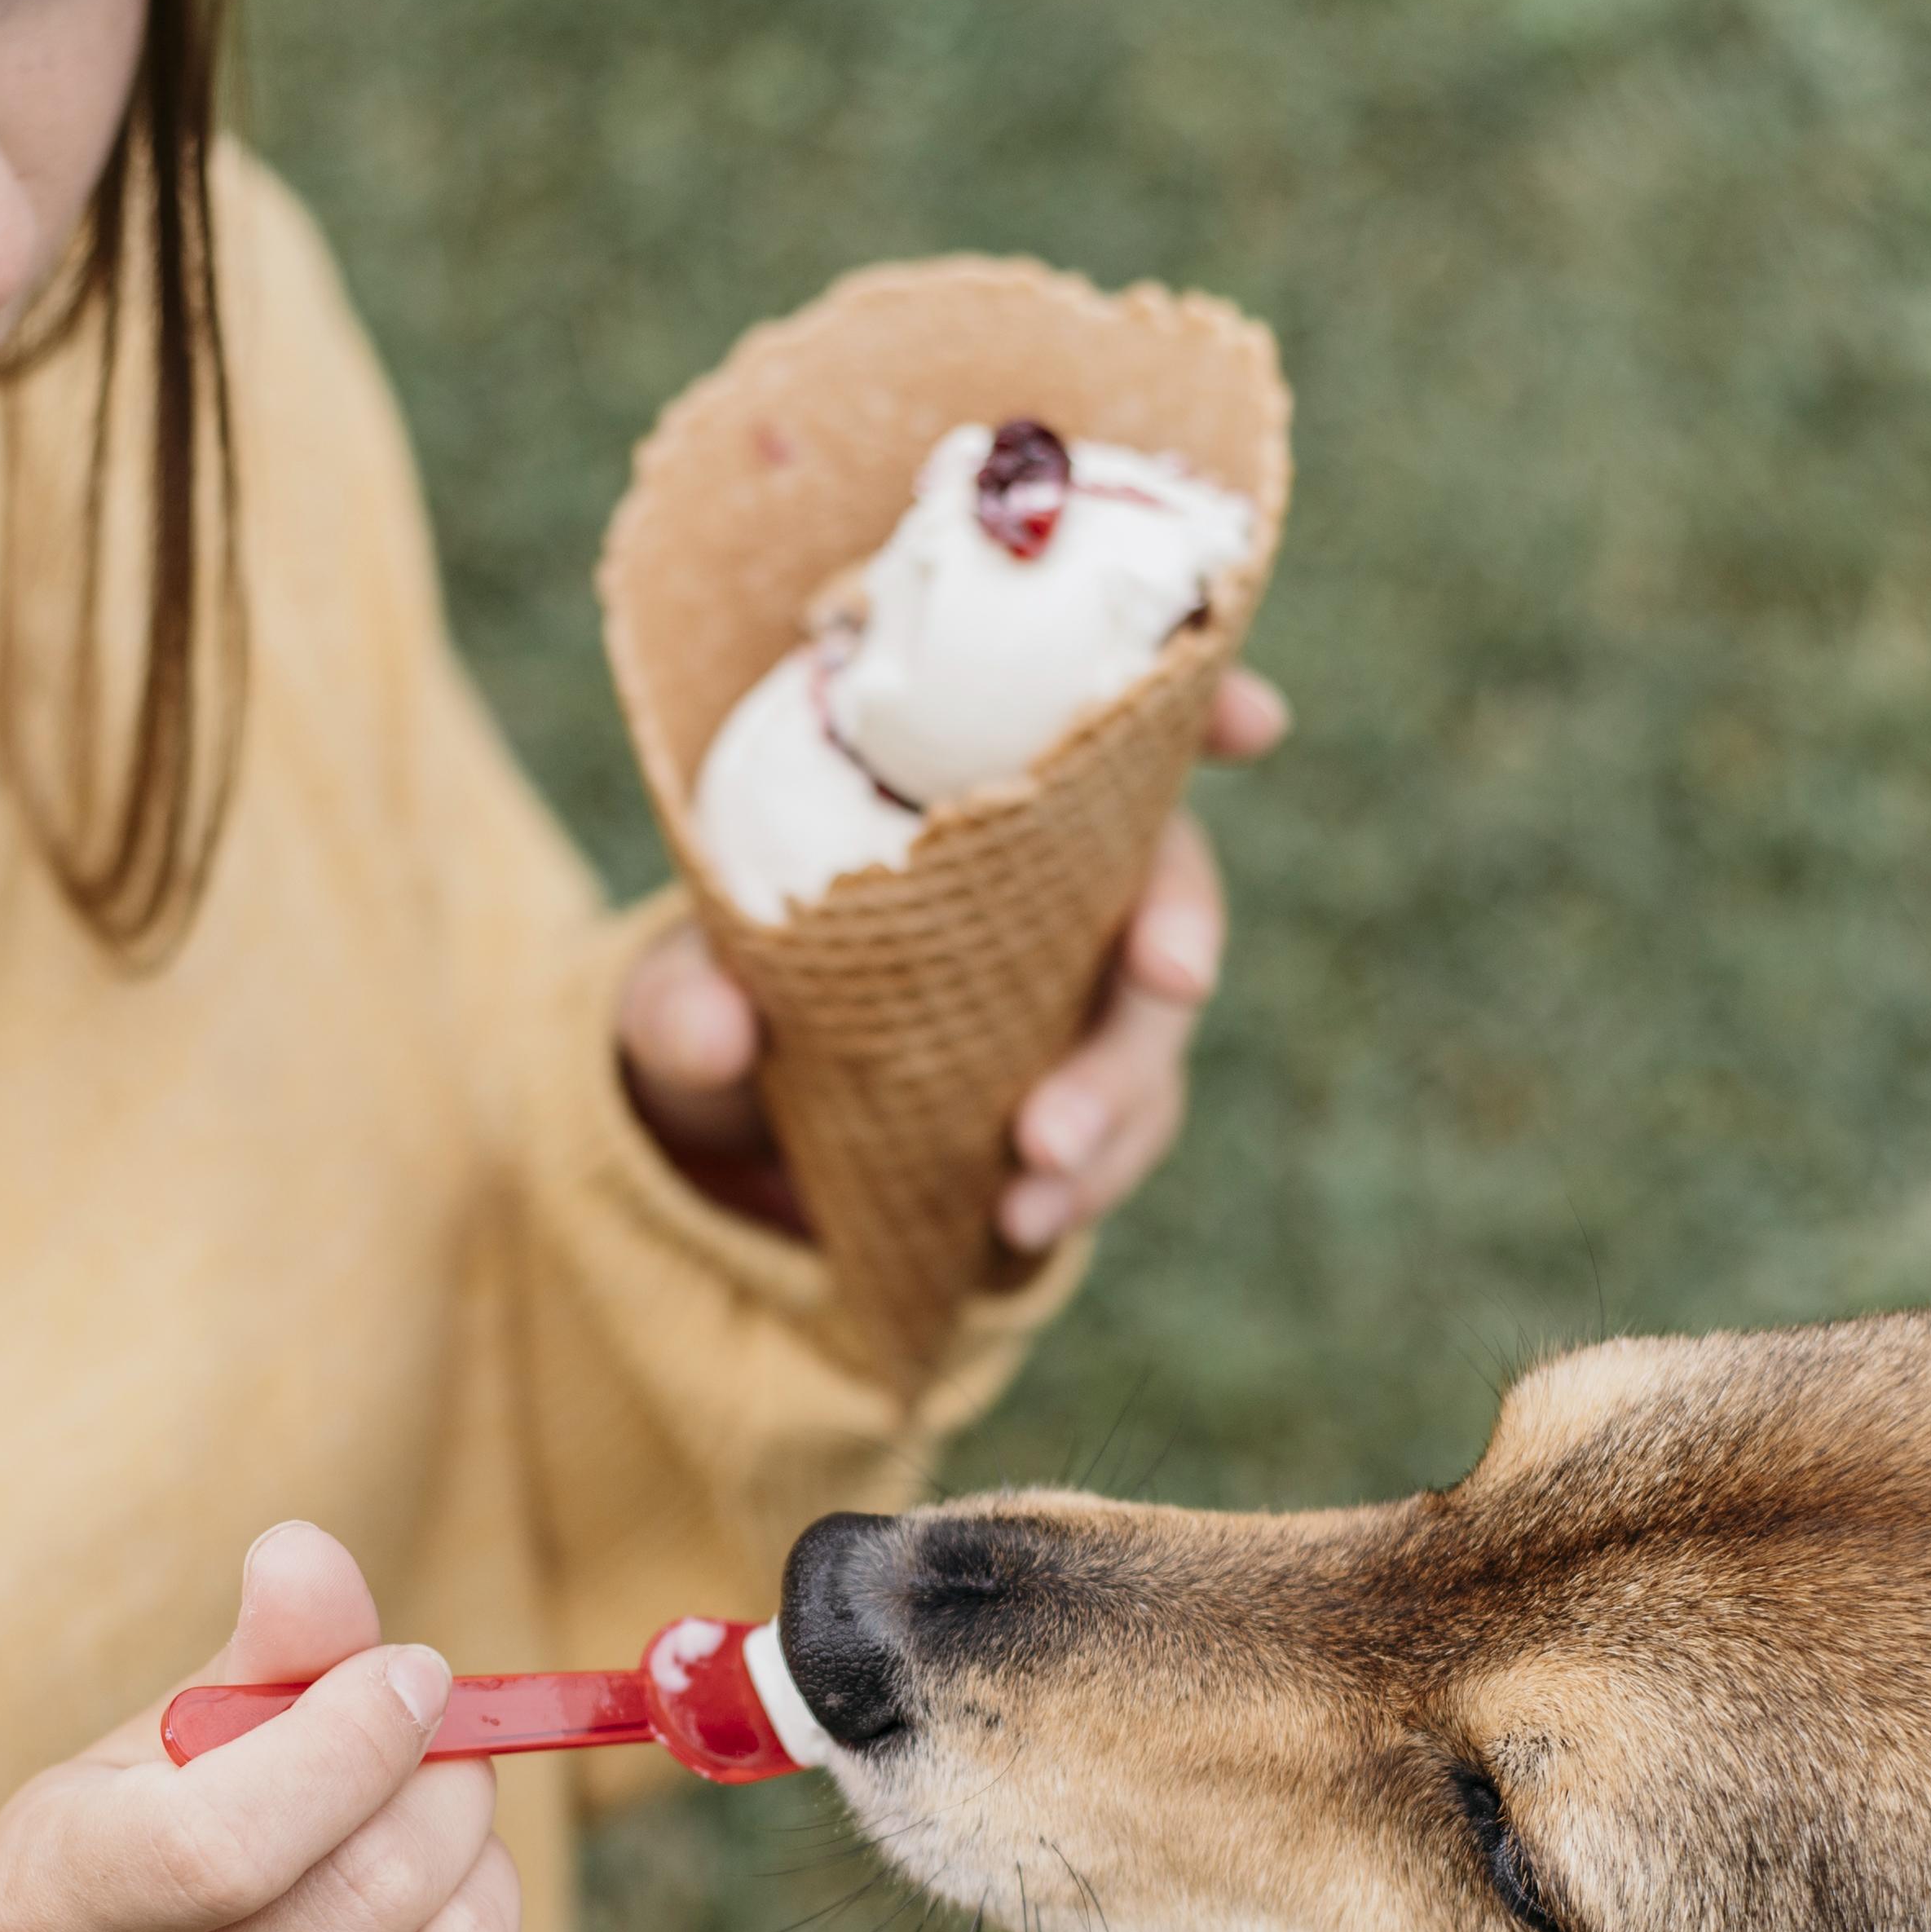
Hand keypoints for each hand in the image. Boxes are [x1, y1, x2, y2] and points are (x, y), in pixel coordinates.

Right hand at [0, 1523, 555, 1931]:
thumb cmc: (123, 1896)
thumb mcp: (141, 1766)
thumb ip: (249, 1663)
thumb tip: (311, 1552)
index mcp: (48, 1918)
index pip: (233, 1839)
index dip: (358, 1736)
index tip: (406, 1678)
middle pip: (377, 1892)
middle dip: (443, 1783)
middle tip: (428, 1755)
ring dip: (480, 1869)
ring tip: (422, 1851)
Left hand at [618, 664, 1291, 1259]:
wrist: (737, 1118)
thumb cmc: (722, 992)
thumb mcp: (677, 990)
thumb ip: (683, 1001)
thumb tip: (717, 1032)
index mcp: (968, 790)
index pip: (1100, 721)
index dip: (1196, 703)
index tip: (1254, 724)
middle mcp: (1052, 876)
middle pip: (1163, 875)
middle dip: (1181, 928)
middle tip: (1174, 978)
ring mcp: (1080, 989)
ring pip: (1151, 1021)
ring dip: (1120, 1094)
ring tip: (1037, 1170)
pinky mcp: (1080, 1090)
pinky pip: (1120, 1128)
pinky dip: (1086, 1178)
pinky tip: (1021, 1227)